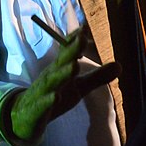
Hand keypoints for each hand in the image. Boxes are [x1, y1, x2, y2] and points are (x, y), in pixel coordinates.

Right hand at [5, 27, 120, 142]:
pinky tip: (56, 97)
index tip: (85, 28)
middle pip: (61, 62)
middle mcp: (50, 77)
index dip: (75, 41)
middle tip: (82, 38)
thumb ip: (97, 77)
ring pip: (52, 81)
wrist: (25, 117)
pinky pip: (41, 105)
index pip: (67, 52)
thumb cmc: (54, 96)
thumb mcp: (78, 87)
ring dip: (62, 73)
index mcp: (60, 70)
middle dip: (71, 50)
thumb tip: (120, 65)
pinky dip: (48, 101)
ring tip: (74, 66)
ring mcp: (41, 93)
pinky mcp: (36, 110)